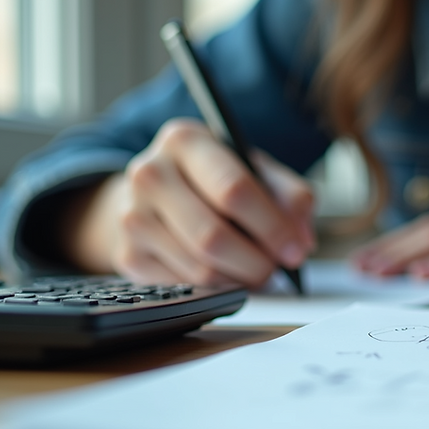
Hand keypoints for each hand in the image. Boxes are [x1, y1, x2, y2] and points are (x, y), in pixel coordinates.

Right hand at [62, 118, 314, 286]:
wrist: (157, 190)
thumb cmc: (216, 179)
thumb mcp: (256, 169)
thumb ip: (290, 196)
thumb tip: (301, 241)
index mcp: (185, 140)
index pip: (234, 190)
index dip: (272, 226)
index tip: (296, 249)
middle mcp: (149, 173)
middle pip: (213, 236)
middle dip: (257, 261)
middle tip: (278, 267)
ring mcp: (132, 216)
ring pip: (200, 269)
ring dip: (239, 279)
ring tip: (256, 269)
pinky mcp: (127, 255)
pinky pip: (183, 286)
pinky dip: (215, 288)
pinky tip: (227, 273)